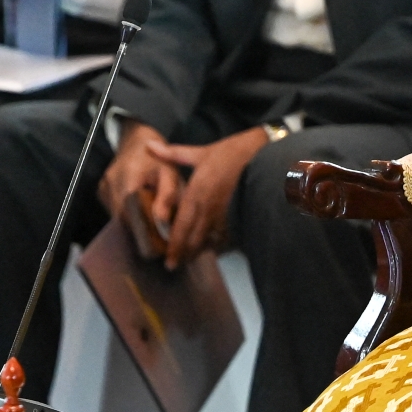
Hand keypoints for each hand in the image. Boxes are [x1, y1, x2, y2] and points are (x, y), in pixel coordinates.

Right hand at [99, 120, 182, 248]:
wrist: (137, 141)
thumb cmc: (157, 159)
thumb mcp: (169, 174)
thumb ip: (167, 197)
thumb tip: (163, 223)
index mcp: (129, 178)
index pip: (131, 213)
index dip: (142, 232)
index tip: (155, 246)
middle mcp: (111, 184)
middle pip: (123, 218)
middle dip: (139, 232)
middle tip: (156, 244)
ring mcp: (103, 187)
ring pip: (116, 216)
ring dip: (132, 225)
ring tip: (149, 231)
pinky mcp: (101, 191)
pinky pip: (113, 210)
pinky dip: (125, 216)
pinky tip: (138, 217)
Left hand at [146, 127, 265, 269]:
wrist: (263, 155)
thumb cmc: (230, 153)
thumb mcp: (200, 152)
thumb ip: (172, 153)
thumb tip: (148, 145)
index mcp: (197, 193)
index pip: (182, 225)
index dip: (174, 244)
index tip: (168, 259)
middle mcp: (209, 207)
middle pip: (194, 238)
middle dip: (183, 253)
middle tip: (173, 265)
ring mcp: (225, 213)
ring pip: (208, 239)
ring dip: (198, 251)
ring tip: (188, 260)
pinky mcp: (238, 214)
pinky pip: (225, 235)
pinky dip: (216, 244)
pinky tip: (211, 248)